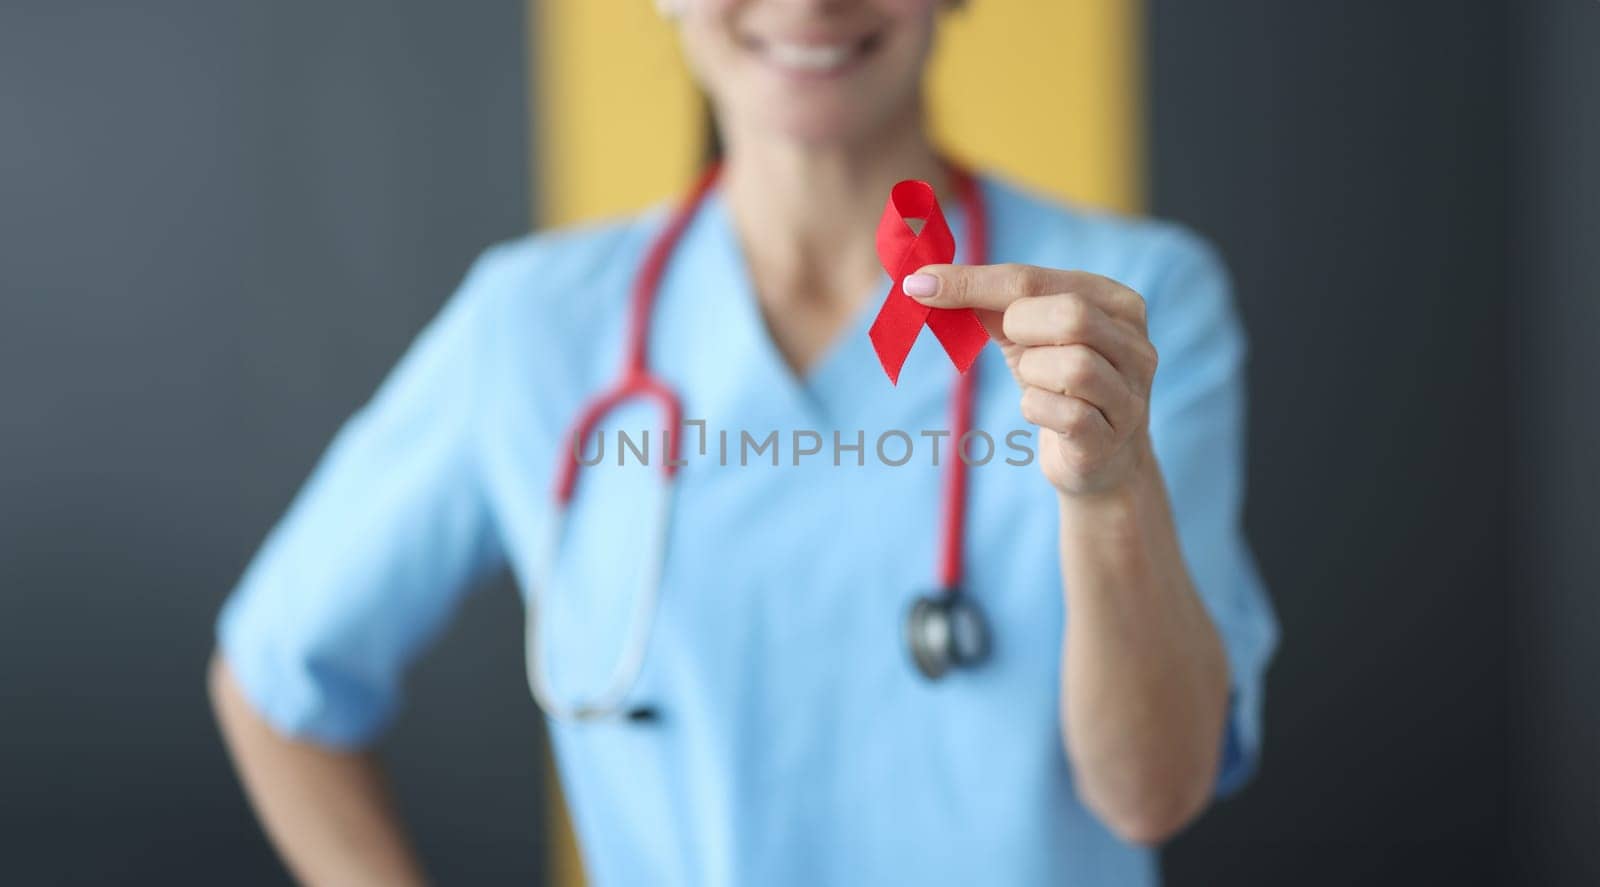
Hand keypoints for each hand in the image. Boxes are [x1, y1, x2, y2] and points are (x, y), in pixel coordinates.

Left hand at [904, 264, 1156, 497]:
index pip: (1035, 279)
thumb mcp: (1027, 335)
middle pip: (1071, 314)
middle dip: (1022, 329)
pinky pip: (1066, 414)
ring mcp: (1130, 394)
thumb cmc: (1058, 384)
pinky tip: (1042, 412)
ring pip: (1072, 366)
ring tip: (1037, 383)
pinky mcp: (1111, 438)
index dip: (973, 282)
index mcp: (1116, 303)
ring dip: (1033, 374)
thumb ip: (987, 303)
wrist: (1099, 459)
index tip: (920, 285)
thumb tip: (923, 280)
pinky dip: (1037, 410)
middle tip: (1016, 346)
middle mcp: (1136, 345)